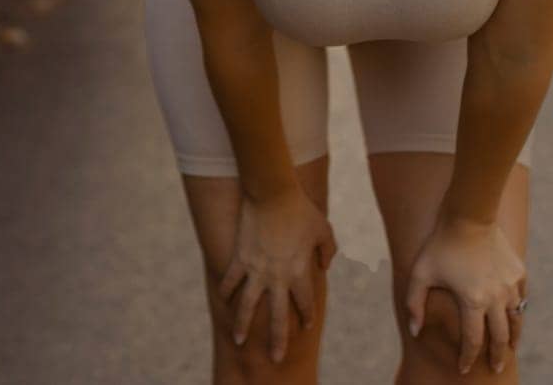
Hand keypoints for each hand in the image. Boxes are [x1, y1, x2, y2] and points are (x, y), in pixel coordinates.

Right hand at [218, 185, 337, 364]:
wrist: (273, 193)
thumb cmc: (302, 210)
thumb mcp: (323, 229)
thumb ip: (327, 250)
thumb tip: (324, 266)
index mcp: (300, 272)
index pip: (305, 303)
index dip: (307, 316)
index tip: (306, 327)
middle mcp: (278, 277)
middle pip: (277, 316)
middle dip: (278, 340)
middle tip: (277, 358)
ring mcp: (256, 270)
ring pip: (247, 307)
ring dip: (242, 326)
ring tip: (239, 341)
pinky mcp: (239, 259)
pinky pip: (230, 281)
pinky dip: (226, 292)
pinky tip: (224, 302)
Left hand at [405, 216, 526, 375]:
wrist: (469, 215)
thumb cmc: (440, 245)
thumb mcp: (420, 274)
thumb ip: (414, 305)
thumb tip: (414, 332)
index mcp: (472, 301)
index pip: (472, 341)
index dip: (468, 358)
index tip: (464, 369)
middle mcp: (496, 297)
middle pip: (500, 337)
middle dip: (497, 356)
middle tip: (496, 368)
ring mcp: (510, 284)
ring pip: (516, 319)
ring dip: (513, 337)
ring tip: (511, 348)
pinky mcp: (518, 271)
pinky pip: (522, 297)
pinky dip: (519, 310)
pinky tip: (516, 315)